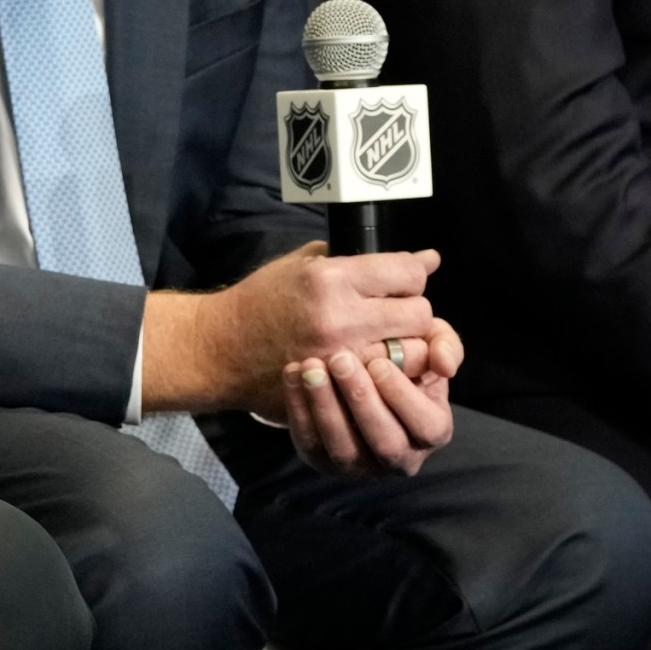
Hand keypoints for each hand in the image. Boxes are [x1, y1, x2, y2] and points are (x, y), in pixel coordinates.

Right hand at [142, 243, 438, 416]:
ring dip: (408, 347)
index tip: (400, 282)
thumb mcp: (306, 263)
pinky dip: (390, 376)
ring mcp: (342, 360)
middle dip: (413, 312)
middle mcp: (341, 318)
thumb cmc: (262, 299)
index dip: (411, 276)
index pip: (408, 274)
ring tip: (386, 341)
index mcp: (331, 278)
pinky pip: (389, 384)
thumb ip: (366, 261)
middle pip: (420, 315)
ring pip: (414, 354)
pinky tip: (373, 365)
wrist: (222, 348)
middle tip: (396, 314)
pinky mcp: (338, 390)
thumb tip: (428, 259)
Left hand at [278, 318, 461, 475]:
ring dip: (326, 407)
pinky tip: (292, 374)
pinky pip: (310, 444)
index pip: (426, 425)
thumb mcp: (428, 344)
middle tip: (340, 359)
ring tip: (311, 367)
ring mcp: (362, 466)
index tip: (377, 362)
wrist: (357, 370)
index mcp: (433, 430)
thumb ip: (445, 346)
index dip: (402, 396)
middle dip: (362, 400)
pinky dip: (299, 409)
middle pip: (386, 443)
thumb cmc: (400, 357)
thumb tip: (445, 365)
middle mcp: (402, 457)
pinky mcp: (325, 462)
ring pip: (345, 450)